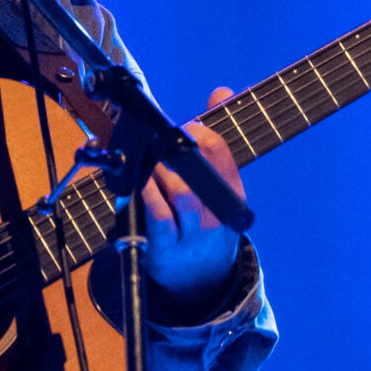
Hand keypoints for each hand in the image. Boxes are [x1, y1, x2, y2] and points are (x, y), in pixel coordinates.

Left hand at [140, 87, 247, 320]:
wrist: (201, 280)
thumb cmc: (205, 221)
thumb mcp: (218, 186)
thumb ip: (216, 138)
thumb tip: (222, 90)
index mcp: (232, 197)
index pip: (221, 154)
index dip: (199, 134)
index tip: (183, 127)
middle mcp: (216, 218)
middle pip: (197, 175)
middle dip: (173, 153)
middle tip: (158, 144)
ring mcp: (192, 237)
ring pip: (179, 196)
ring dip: (158, 173)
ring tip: (149, 164)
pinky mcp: (166, 251)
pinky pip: (157, 217)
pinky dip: (146, 196)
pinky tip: (138, 184)